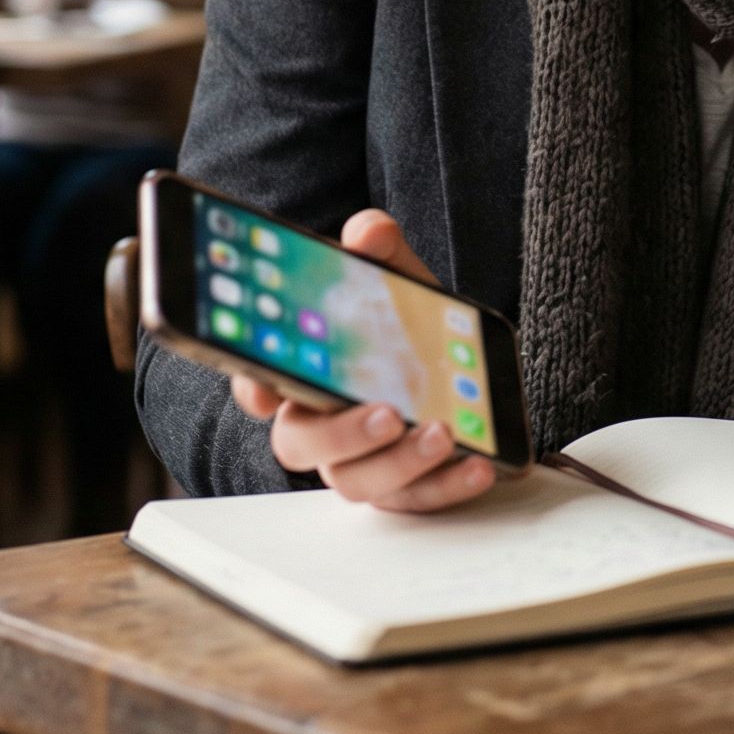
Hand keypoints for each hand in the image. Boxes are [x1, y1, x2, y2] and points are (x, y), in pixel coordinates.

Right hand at [228, 210, 498, 512]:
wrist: (464, 359)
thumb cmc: (409, 320)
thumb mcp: (396, 276)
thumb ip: (377, 250)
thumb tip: (369, 233)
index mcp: (303, 373)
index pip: (257, 384)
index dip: (254, 389)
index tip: (268, 391)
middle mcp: (321, 424)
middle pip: (301, 444)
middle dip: (341, 434)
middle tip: (386, 413)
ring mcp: (361, 461)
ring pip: (357, 481)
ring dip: (400, 461)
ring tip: (442, 433)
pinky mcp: (404, 487)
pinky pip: (416, 500)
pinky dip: (447, 485)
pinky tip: (478, 463)